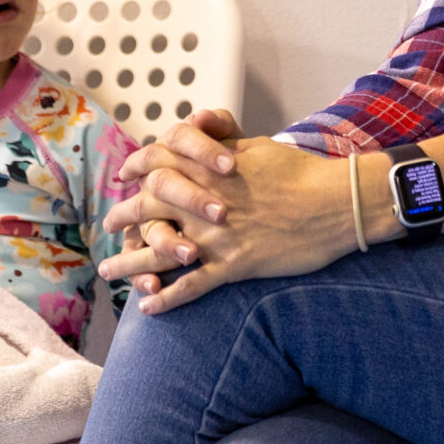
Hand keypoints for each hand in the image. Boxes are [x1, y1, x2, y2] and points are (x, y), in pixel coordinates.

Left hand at [101, 135, 357, 312]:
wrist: (336, 202)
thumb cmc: (302, 172)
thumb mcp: (257, 147)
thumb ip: (224, 145)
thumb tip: (206, 135)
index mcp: (209, 168)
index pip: (157, 164)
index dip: (136, 169)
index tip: (123, 177)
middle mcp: (205, 201)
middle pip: (148, 208)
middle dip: (123, 217)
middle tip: (107, 227)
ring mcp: (217, 235)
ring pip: (161, 251)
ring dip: (130, 263)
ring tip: (109, 274)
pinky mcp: (236, 264)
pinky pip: (192, 286)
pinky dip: (167, 298)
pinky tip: (148, 308)